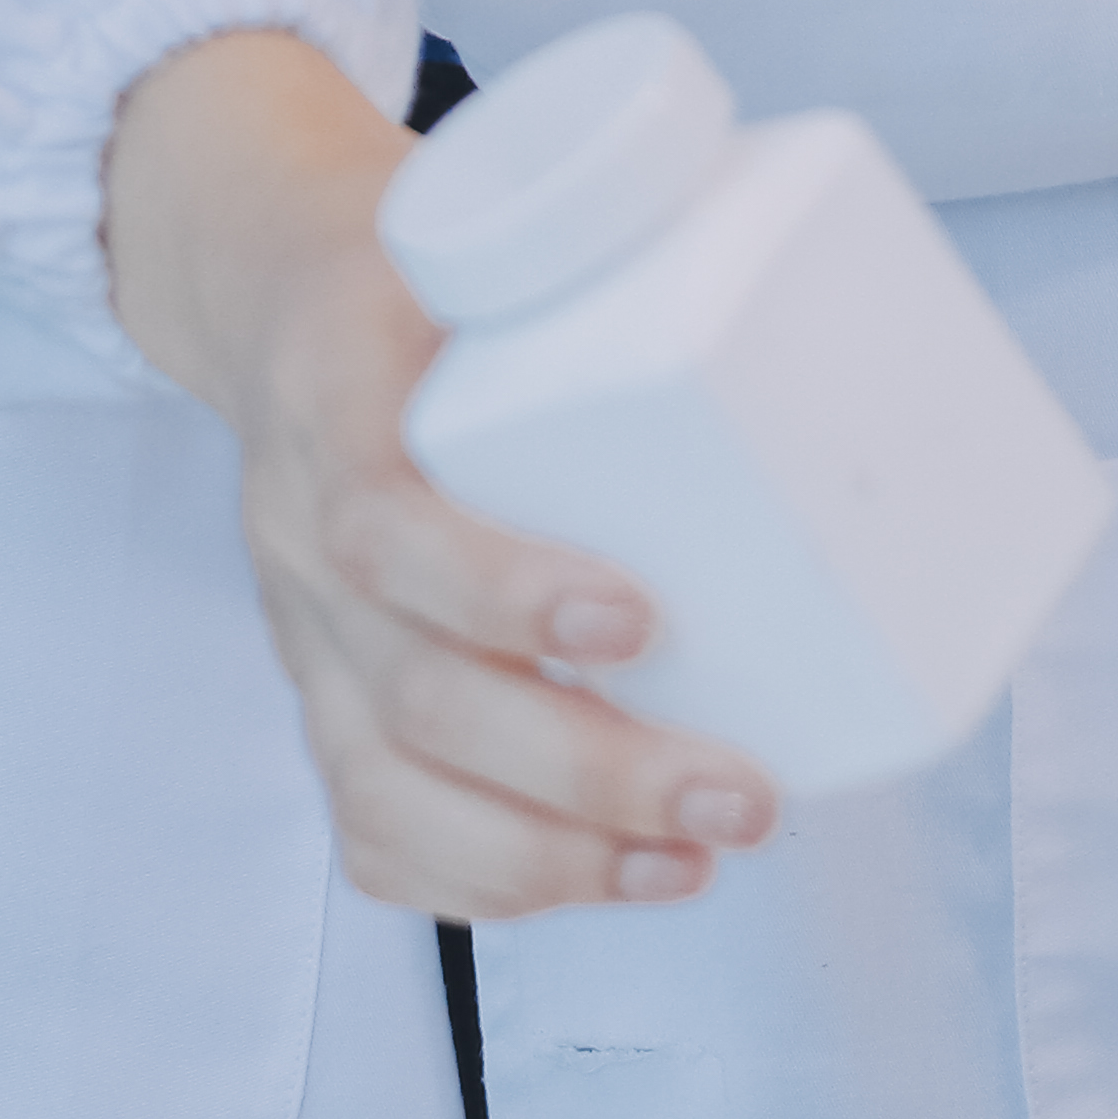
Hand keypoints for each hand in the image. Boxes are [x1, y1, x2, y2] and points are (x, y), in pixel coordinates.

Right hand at [102, 35, 780, 924]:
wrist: (271, 293)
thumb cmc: (421, 270)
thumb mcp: (487, 234)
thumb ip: (618, 251)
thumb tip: (846, 284)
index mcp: (332, 405)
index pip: (386, 525)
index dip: (503, 590)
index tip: (639, 620)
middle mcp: (301, 540)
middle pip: (419, 694)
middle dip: (587, 770)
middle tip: (739, 792)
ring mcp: (304, 637)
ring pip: (391, 791)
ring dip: (550, 857)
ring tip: (693, 862)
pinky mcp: (323, 700)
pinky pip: (373, 830)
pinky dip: (485, 884)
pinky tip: (605, 881)